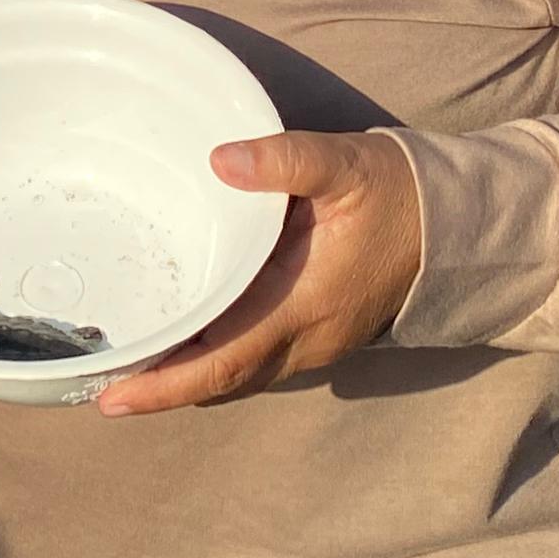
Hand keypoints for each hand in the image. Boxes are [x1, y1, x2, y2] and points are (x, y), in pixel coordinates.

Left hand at [95, 130, 423, 415]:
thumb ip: (283, 161)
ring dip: (188, 379)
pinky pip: (259, 361)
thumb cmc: (399, 192)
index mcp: (302, 306)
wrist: (460, 223)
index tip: (111, 396)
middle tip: (98, 382)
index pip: (221, 362)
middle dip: (161, 389)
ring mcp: (317, 343)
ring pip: (240, 376)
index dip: (165, 384)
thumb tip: (221, 160)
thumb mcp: (344, 164)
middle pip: (222, 381)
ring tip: (130, 368)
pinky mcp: (322, 334)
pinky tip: (188, 343)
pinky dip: (217, 363)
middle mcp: (307, 339)